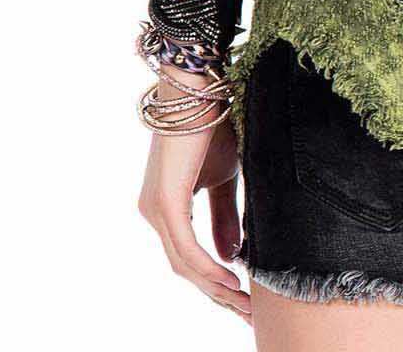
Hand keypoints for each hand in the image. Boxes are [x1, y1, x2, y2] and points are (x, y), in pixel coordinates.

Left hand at [138, 73, 250, 322]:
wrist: (200, 87)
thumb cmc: (213, 125)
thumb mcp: (225, 177)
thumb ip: (224, 217)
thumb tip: (230, 256)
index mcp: (166, 208)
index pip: (189, 258)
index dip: (215, 283)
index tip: (243, 301)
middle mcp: (154, 213)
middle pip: (185, 269)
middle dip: (218, 296)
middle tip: (247, 315)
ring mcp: (156, 210)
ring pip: (184, 265)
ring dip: (215, 289)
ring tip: (243, 304)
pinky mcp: (165, 203)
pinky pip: (185, 249)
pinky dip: (206, 268)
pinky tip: (228, 280)